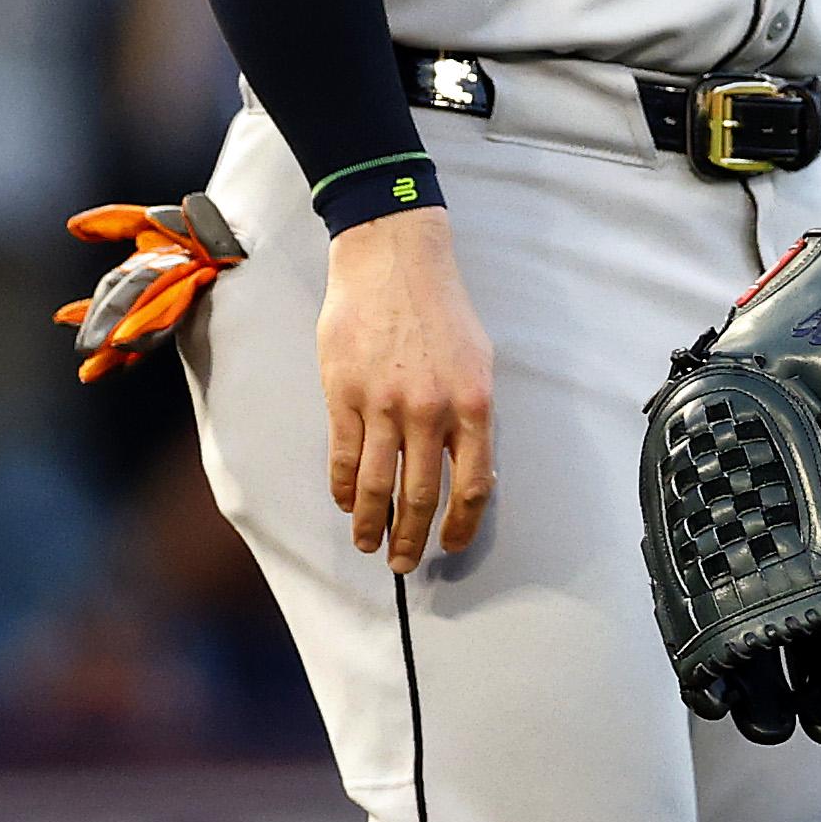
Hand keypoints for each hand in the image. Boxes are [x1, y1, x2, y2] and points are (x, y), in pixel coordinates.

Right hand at [319, 210, 495, 573]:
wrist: (393, 258)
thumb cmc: (440, 308)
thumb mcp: (478, 359)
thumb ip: (472, 415)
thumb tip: (472, 469)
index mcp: (473, 402)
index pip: (474, 484)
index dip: (461, 525)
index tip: (449, 546)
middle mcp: (431, 410)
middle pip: (422, 495)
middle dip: (413, 539)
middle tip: (404, 563)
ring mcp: (384, 404)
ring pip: (376, 486)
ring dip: (371, 525)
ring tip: (368, 544)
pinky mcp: (344, 395)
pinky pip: (342, 458)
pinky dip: (342, 490)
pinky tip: (345, 504)